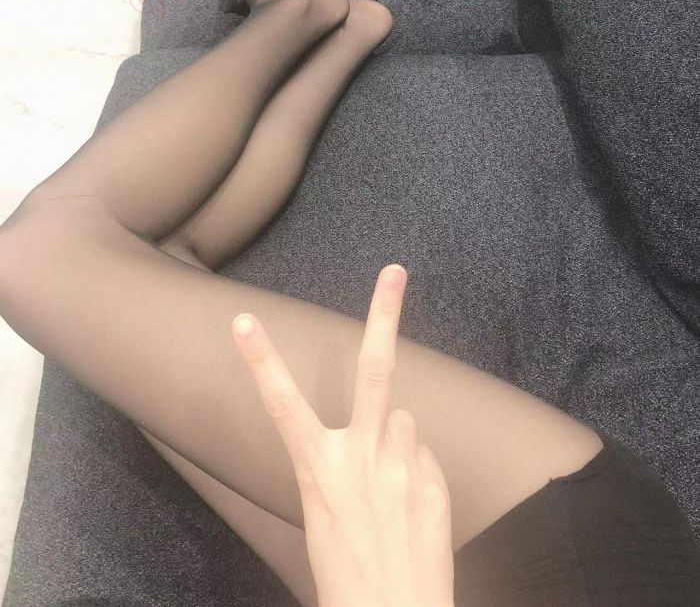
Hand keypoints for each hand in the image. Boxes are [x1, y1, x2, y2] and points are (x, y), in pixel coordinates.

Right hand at [232, 265, 454, 606]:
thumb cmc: (348, 579)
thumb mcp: (328, 520)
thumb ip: (356, 464)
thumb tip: (396, 427)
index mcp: (321, 472)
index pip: (281, 406)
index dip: (259, 360)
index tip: (243, 319)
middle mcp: (365, 461)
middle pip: (375, 372)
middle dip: (385, 316)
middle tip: (395, 271)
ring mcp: (405, 470)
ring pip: (407, 423)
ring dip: (400, 443)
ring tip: (393, 490)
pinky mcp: (437, 484)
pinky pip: (426, 458)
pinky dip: (418, 471)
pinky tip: (411, 509)